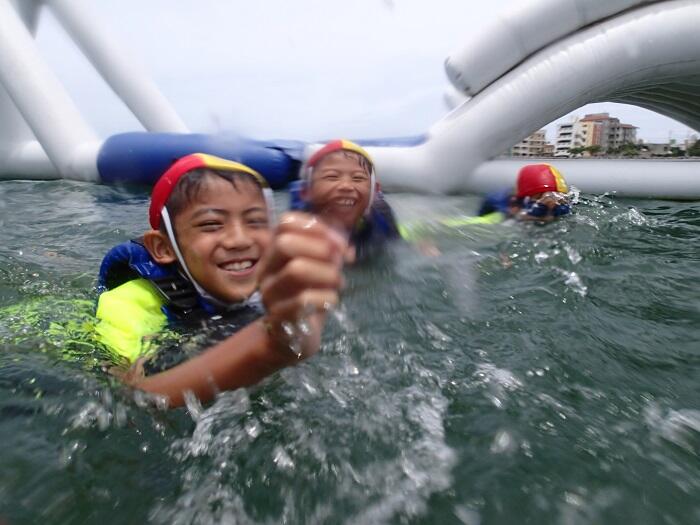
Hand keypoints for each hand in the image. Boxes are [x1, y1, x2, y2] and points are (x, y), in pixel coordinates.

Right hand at [257, 212, 349, 358]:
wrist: (294, 338)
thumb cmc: (309, 297)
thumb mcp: (320, 269)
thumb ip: (331, 252)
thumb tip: (344, 247)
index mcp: (275, 254)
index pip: (284, 224)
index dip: (314, 226)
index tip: (336, 242)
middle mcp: (267, 271)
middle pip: (285, 243)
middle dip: (320, 249)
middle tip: (337, 263)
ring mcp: (270, 295)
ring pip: (296, 270)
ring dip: (327, 274)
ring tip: (338, 283)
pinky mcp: (280, 318)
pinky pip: (305, 300)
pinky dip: (327, 297)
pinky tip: (332, 301)